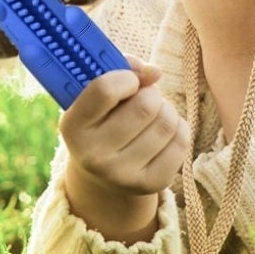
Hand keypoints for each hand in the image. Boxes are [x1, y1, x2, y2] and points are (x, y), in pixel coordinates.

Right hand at [61, 56, 189, 243]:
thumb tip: (155, 72)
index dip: (126, 77)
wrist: (102, 175)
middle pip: (146, 106)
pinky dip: (178, 128)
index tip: (128, 81)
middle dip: (151, 93)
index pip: (105, 90)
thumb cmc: (102, 120)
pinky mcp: (150, 185)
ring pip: (167, 122)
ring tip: (153, 115)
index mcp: (73, 127)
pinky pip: (181, 140)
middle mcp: (93, 156)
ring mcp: (122, 175)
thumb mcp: (97, 94)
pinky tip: (162, 133)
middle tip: (144, 98)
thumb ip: (123, 68)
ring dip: (166, 109)